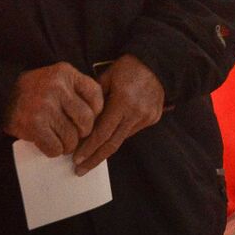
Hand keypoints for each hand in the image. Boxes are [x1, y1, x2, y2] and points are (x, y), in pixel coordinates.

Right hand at [4, 62, 103, 157]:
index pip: (96, 95)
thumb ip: (76, 90)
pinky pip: (55, 147)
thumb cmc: (34, 91)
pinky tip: (49, 145)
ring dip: (68, 145)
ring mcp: (45, 106)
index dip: (96, 112)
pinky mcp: (34, 125)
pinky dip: (54, 150)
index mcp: (66, 73)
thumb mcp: (56, 79)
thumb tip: (99, 116)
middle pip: (86, 120)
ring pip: (71, 137)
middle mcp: (57, 87)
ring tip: (61, 142)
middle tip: (75, 135)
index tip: (87, 119)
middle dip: (83, 133)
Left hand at [73, 55, 165, 174]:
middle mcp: (136, 113)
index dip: (87, 148)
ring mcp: (146, 117)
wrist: (158, 63)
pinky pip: (131, 131)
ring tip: (90, 156)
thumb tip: (81, 119)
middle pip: (112, 144)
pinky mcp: (153, 118)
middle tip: (80, 171)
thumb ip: (94, 98)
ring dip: (105, 148)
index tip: (76, 160)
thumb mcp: (107, 76)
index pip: (102, 132)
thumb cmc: (128, 67)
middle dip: (94, 159)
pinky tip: (109, 137)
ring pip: (122, 139)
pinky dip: (118, 135)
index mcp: (122, 102)